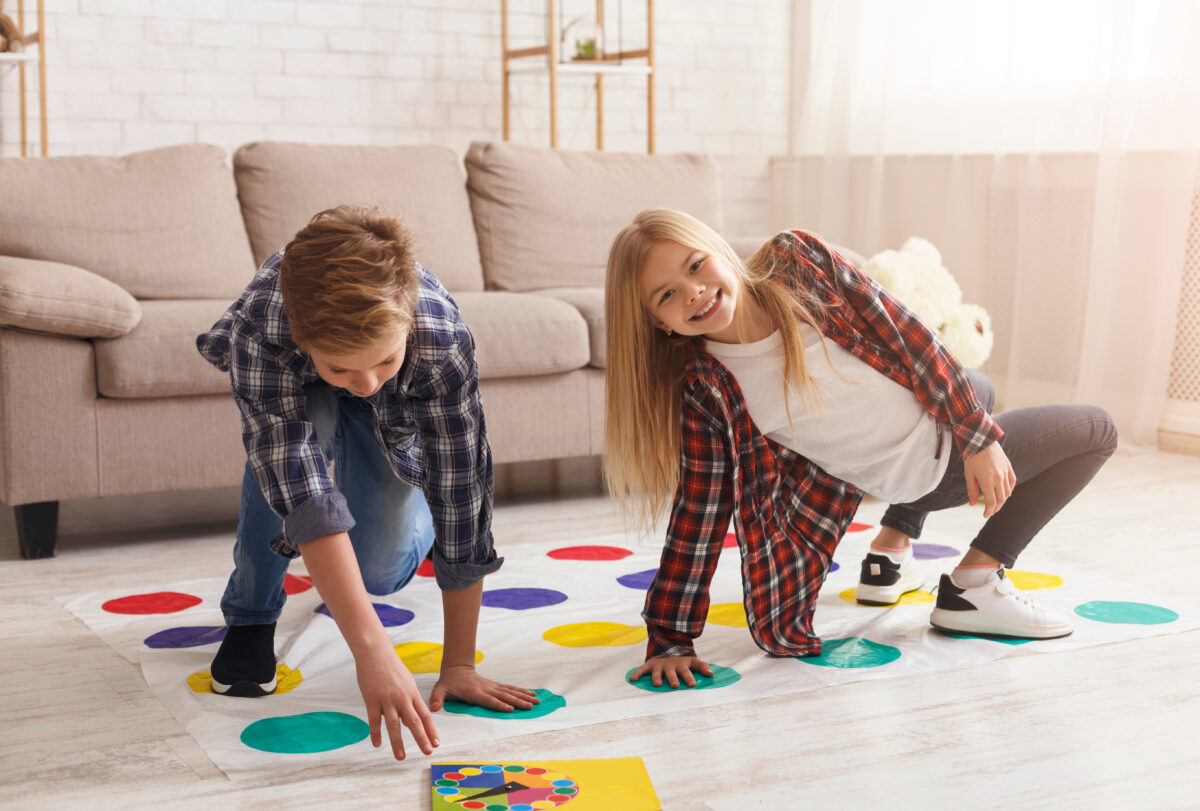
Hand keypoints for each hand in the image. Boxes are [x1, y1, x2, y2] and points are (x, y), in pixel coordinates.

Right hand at [355, 643, 439, 760]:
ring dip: (398, 742)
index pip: (425, 715)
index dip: (431, 730)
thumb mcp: (406, 681)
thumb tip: (412, 718)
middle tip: (427, 752)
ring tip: (401, 757)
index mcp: (412, 693)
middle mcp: (402, 698)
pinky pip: (374, 720)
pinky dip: (376, 733)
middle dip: (422, 739)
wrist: (375, 652)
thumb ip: (410, 699)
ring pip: (394, 725)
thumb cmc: (391, 666)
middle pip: (414, 722)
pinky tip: (377, 744)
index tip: (436, 743)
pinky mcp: (372, 699)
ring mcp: (386, 699)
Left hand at [430, 664, 539, 712]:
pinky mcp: (496, 686)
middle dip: (518, 701)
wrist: (457, 669)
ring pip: (511, 691)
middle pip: (505, 696)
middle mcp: (487, 689)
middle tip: (531, 706)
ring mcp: (493, 686)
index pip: (489, 700)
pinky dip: (522, 691)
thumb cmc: (448, 683)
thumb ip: (437, 699)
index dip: (499, 704)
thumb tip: (433, 708)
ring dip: (524, 696)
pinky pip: (511, 689)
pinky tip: (532, 694)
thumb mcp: (439, 690)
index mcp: (475, 692)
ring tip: (536, 701)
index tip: (511, 709)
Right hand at [629, 655, 711, 688]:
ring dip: (656, 678)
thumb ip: (702, 666)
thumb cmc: (681, 661)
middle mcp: (670, 665)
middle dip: (673, 679)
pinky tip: (632, 680)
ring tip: (657, 684)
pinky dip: (637, 674)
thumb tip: (712, 674)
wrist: (666, 649)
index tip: (692, 685)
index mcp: (681, 665)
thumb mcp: (692, 661)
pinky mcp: (649, 665)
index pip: (686, 672)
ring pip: (657, 673)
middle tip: (675, 685)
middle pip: (671, 673)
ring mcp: (659, 665)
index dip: (689, 678)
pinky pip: (641, 670)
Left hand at [963, 441, 1015, 517]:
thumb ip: (971, 490)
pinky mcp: (1009, 466)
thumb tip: (972, 504)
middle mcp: (998, 478)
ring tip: (996, 503)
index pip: (991, 502)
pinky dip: (1009, 490)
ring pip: (1008, 492)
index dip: (989, 511)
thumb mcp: (968, 474)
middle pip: (1001, 499)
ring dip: (1003, 500)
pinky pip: (1012, 482)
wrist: (981, 439)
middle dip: (995, 508)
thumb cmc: (972, 457)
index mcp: (987, 480)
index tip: (985, 515)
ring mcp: (1005, 472)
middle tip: (990, 511)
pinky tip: (1005, 493)